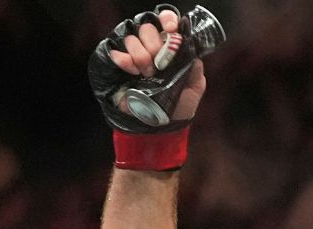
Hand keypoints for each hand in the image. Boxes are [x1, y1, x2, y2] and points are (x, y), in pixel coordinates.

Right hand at [88, 6, 206, 131]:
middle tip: (159, 65)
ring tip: (147, 74)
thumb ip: (194, 67)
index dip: (167, 21)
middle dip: (154, 45)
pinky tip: (132, 71)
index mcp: (171, 48)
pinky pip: (118, 53)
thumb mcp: (195, 87)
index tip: (170, 31)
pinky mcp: (121, 66)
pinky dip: (124, 60)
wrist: (162, 124)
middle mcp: (152, 48)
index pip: (166, 22)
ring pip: (132, 39)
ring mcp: (135, 55)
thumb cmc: (179, 105)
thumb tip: (190, 51)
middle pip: (147, 29)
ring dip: (140, 56)